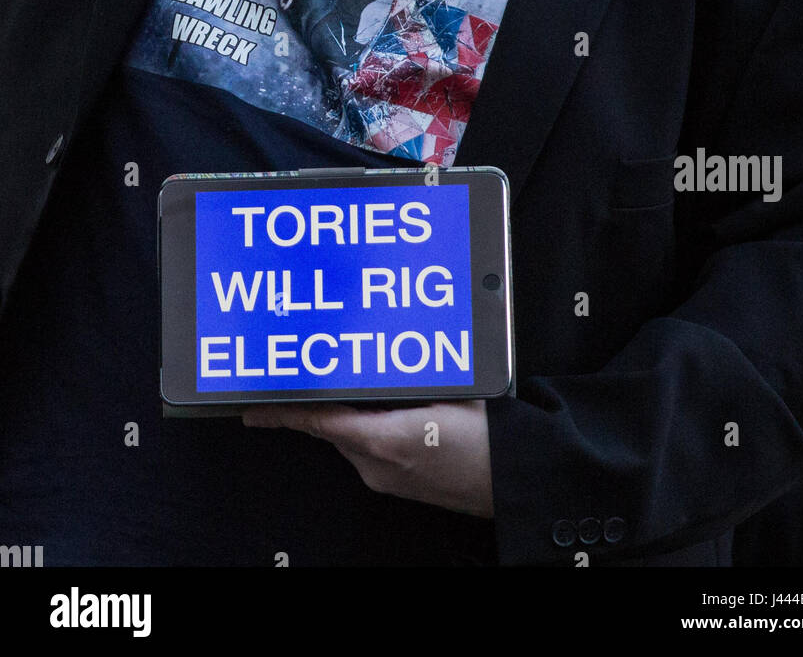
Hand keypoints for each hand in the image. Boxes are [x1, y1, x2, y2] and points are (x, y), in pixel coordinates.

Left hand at [242, 398, 493, 516]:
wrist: (513, 485)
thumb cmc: (490, 439)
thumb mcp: (450, 391)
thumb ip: (410, 376)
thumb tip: (385, 350)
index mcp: (386, 439)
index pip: (321, 421)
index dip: (286, 413)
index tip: (255, 408)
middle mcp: (378, 465)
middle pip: (331, 428)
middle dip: (314, 405)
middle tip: (291, 385)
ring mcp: (386, 480)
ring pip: (348, 439)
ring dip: (343, 414)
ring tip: (347, 385)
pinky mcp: (397, 485)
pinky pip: (366, 450)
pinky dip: (364, 428)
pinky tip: (381, 409)